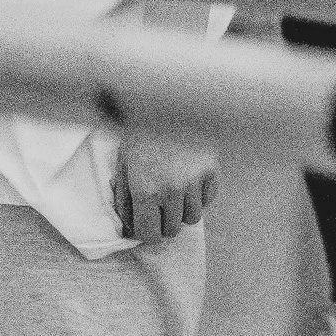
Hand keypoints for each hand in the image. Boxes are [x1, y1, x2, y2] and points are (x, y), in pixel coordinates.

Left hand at [112, 125, 217, 245]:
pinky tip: (189, 182)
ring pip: (192, 217)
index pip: (149, 234)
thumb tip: (129, 228)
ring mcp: (194, 181)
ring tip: (174, 193)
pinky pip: (208, 200)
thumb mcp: (123, 165)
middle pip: (172, 230)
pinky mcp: (211, 170)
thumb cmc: (140, 132)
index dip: (145, 232)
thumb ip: (124, 200)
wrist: (166, 101)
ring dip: (182, 211)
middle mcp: (171, 190)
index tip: (144, 222)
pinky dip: (199, 196)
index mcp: (145, 190)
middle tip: (159, 208)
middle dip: (163, 223)